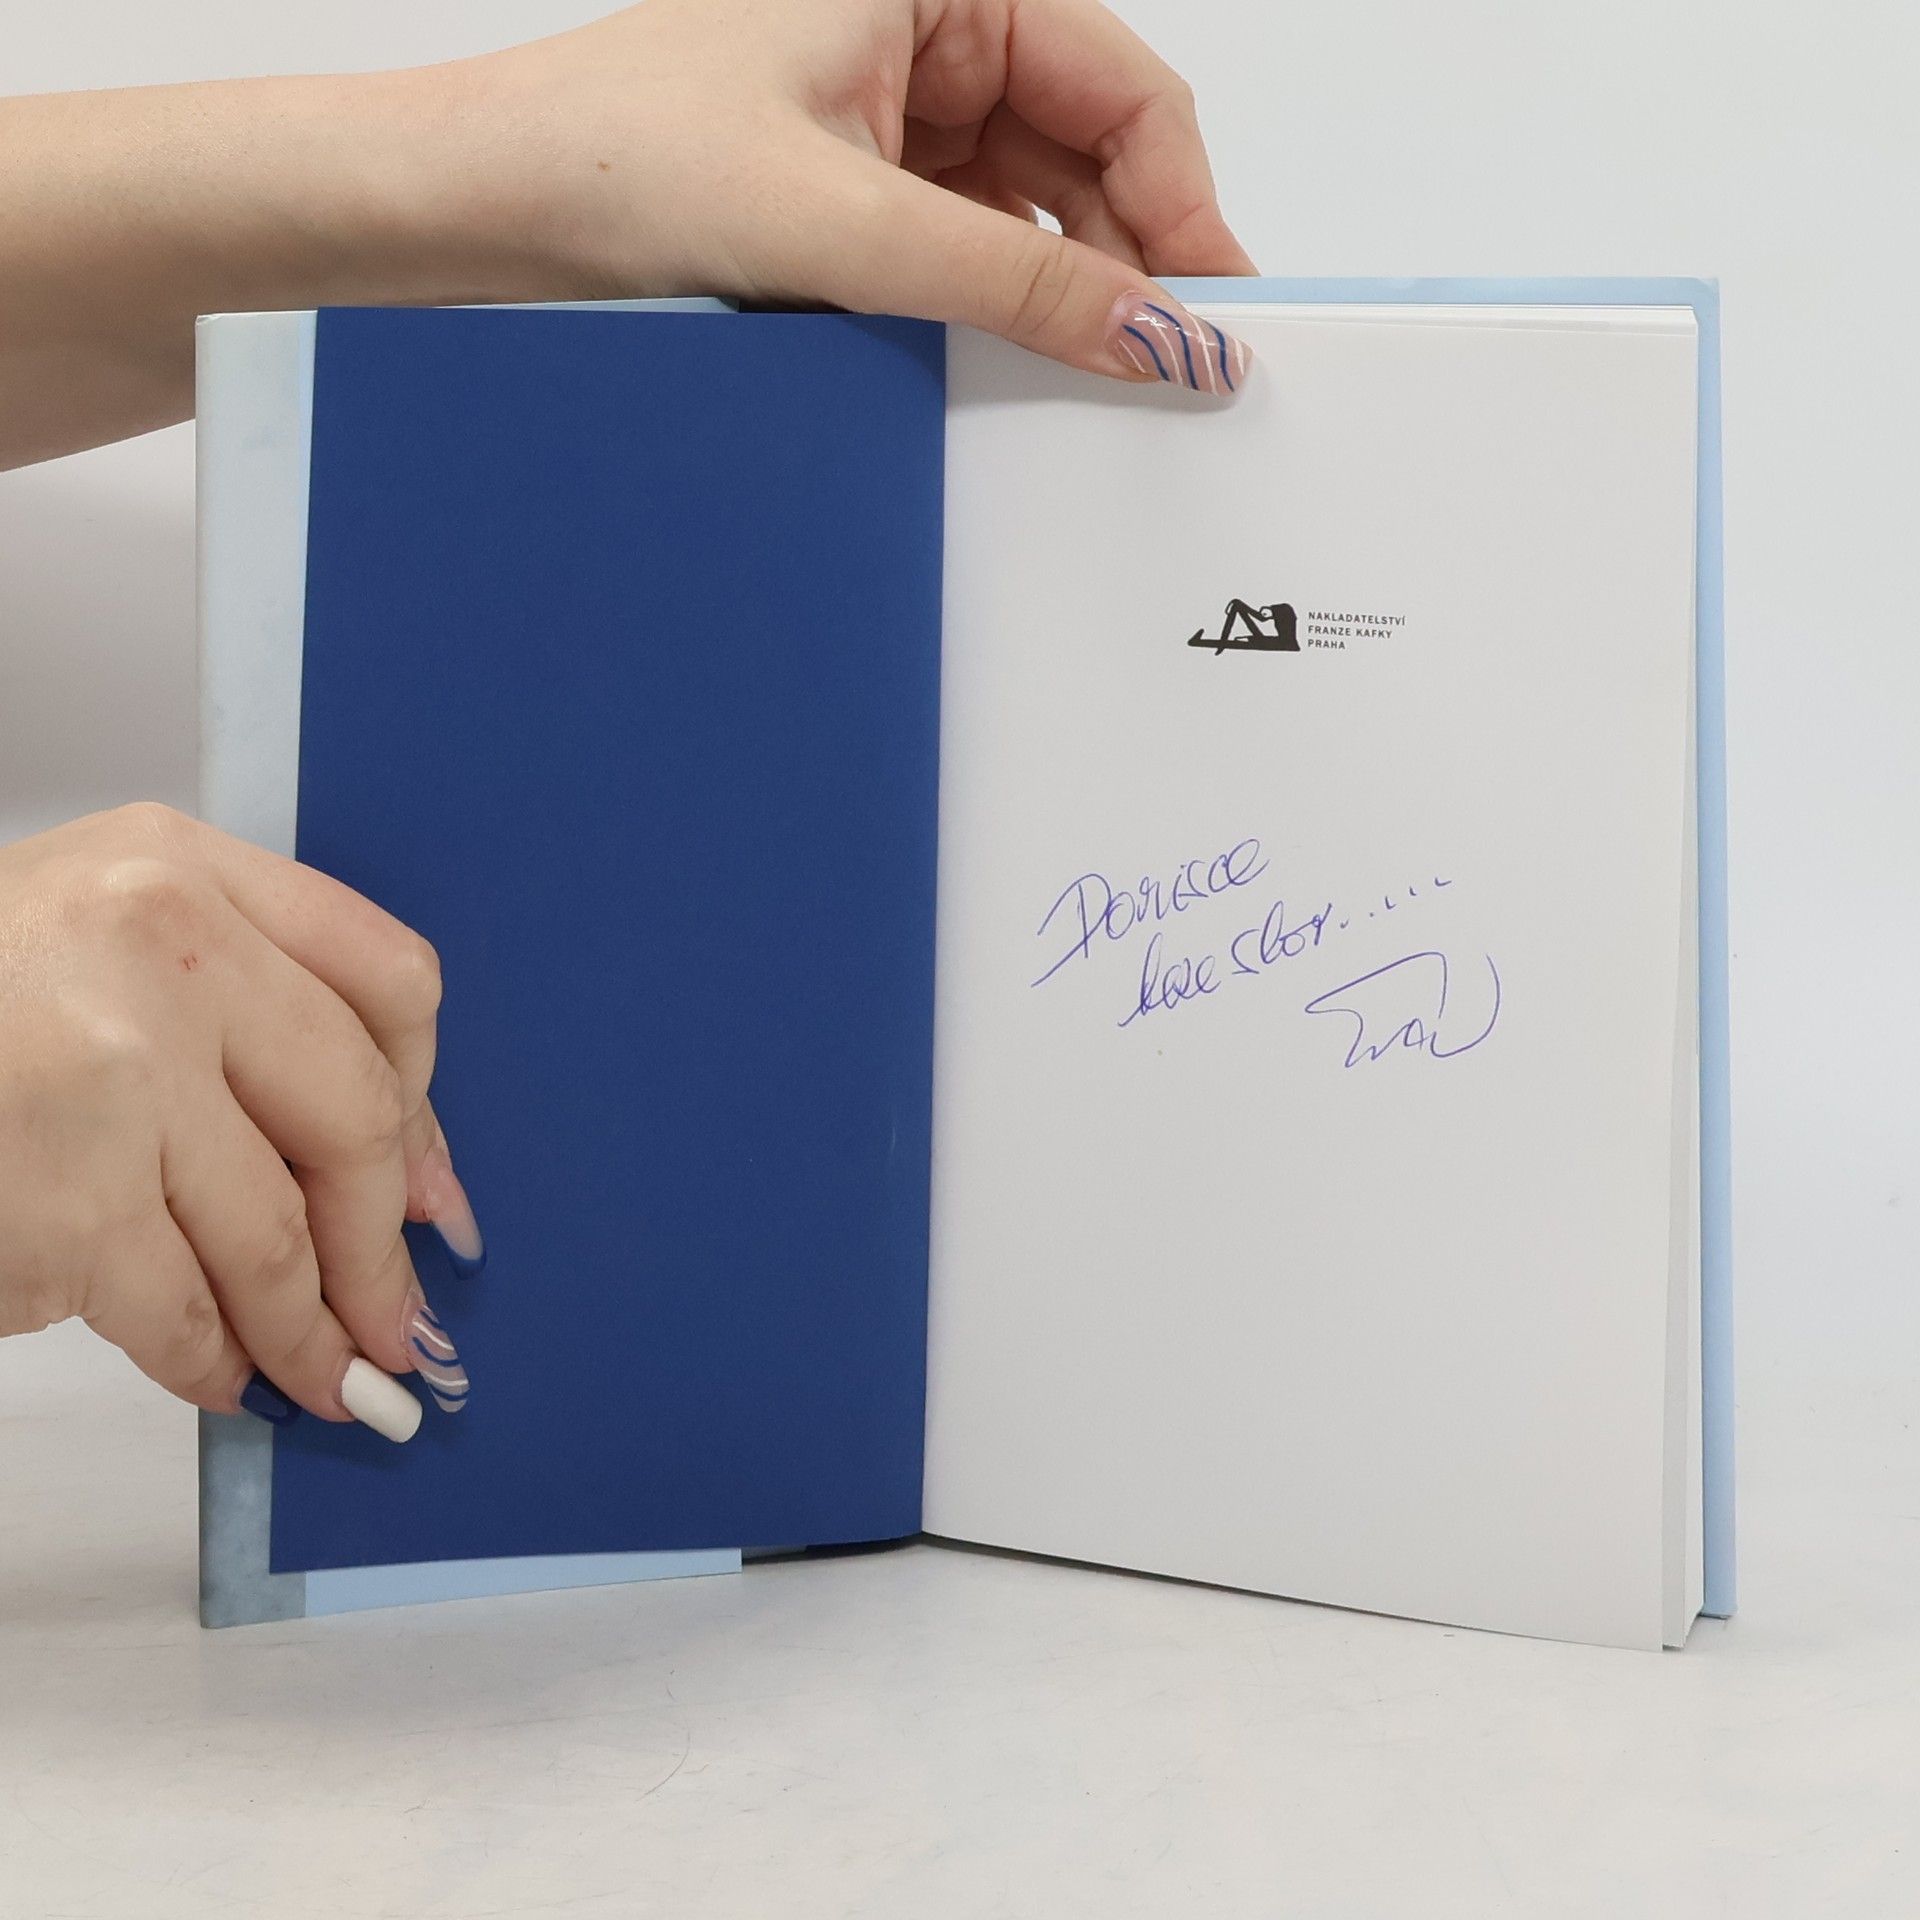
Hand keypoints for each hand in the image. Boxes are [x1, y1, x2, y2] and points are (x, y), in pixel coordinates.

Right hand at [0, 804, 483, 1438]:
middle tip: (400, 1322)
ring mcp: (113, 1070)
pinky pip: (176, 1307)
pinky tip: (226, 1380)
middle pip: (355, 1114)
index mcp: (182, 865)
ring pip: (272, 1232)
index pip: (389, 981)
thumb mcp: (93, 939)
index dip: (427, 1106)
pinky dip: (211, 1360)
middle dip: (383, 1245)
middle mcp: (163, 944)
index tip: (435, 1192)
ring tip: (329, 1379)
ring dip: (309, 1330)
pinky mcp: (61, 1196)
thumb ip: (240, 1011)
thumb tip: (399, 1171)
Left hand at [452, 0, 1258, 390]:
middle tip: (1165, 377)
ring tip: (1086, 387)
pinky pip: (969, 250)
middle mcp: (926, 34)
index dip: (1184, 206)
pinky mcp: (857, 190)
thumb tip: (1157, 337)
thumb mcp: (841, 223)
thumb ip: (1013, 284)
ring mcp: (894, 117)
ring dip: (1063, 297)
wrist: (477, 216)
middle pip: (1090, 155)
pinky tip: (1013, 371)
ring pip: (1034, 212)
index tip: (1217, 316)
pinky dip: (998, 312)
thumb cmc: (613, 157)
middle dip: (1130, 263)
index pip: (1121, 89)